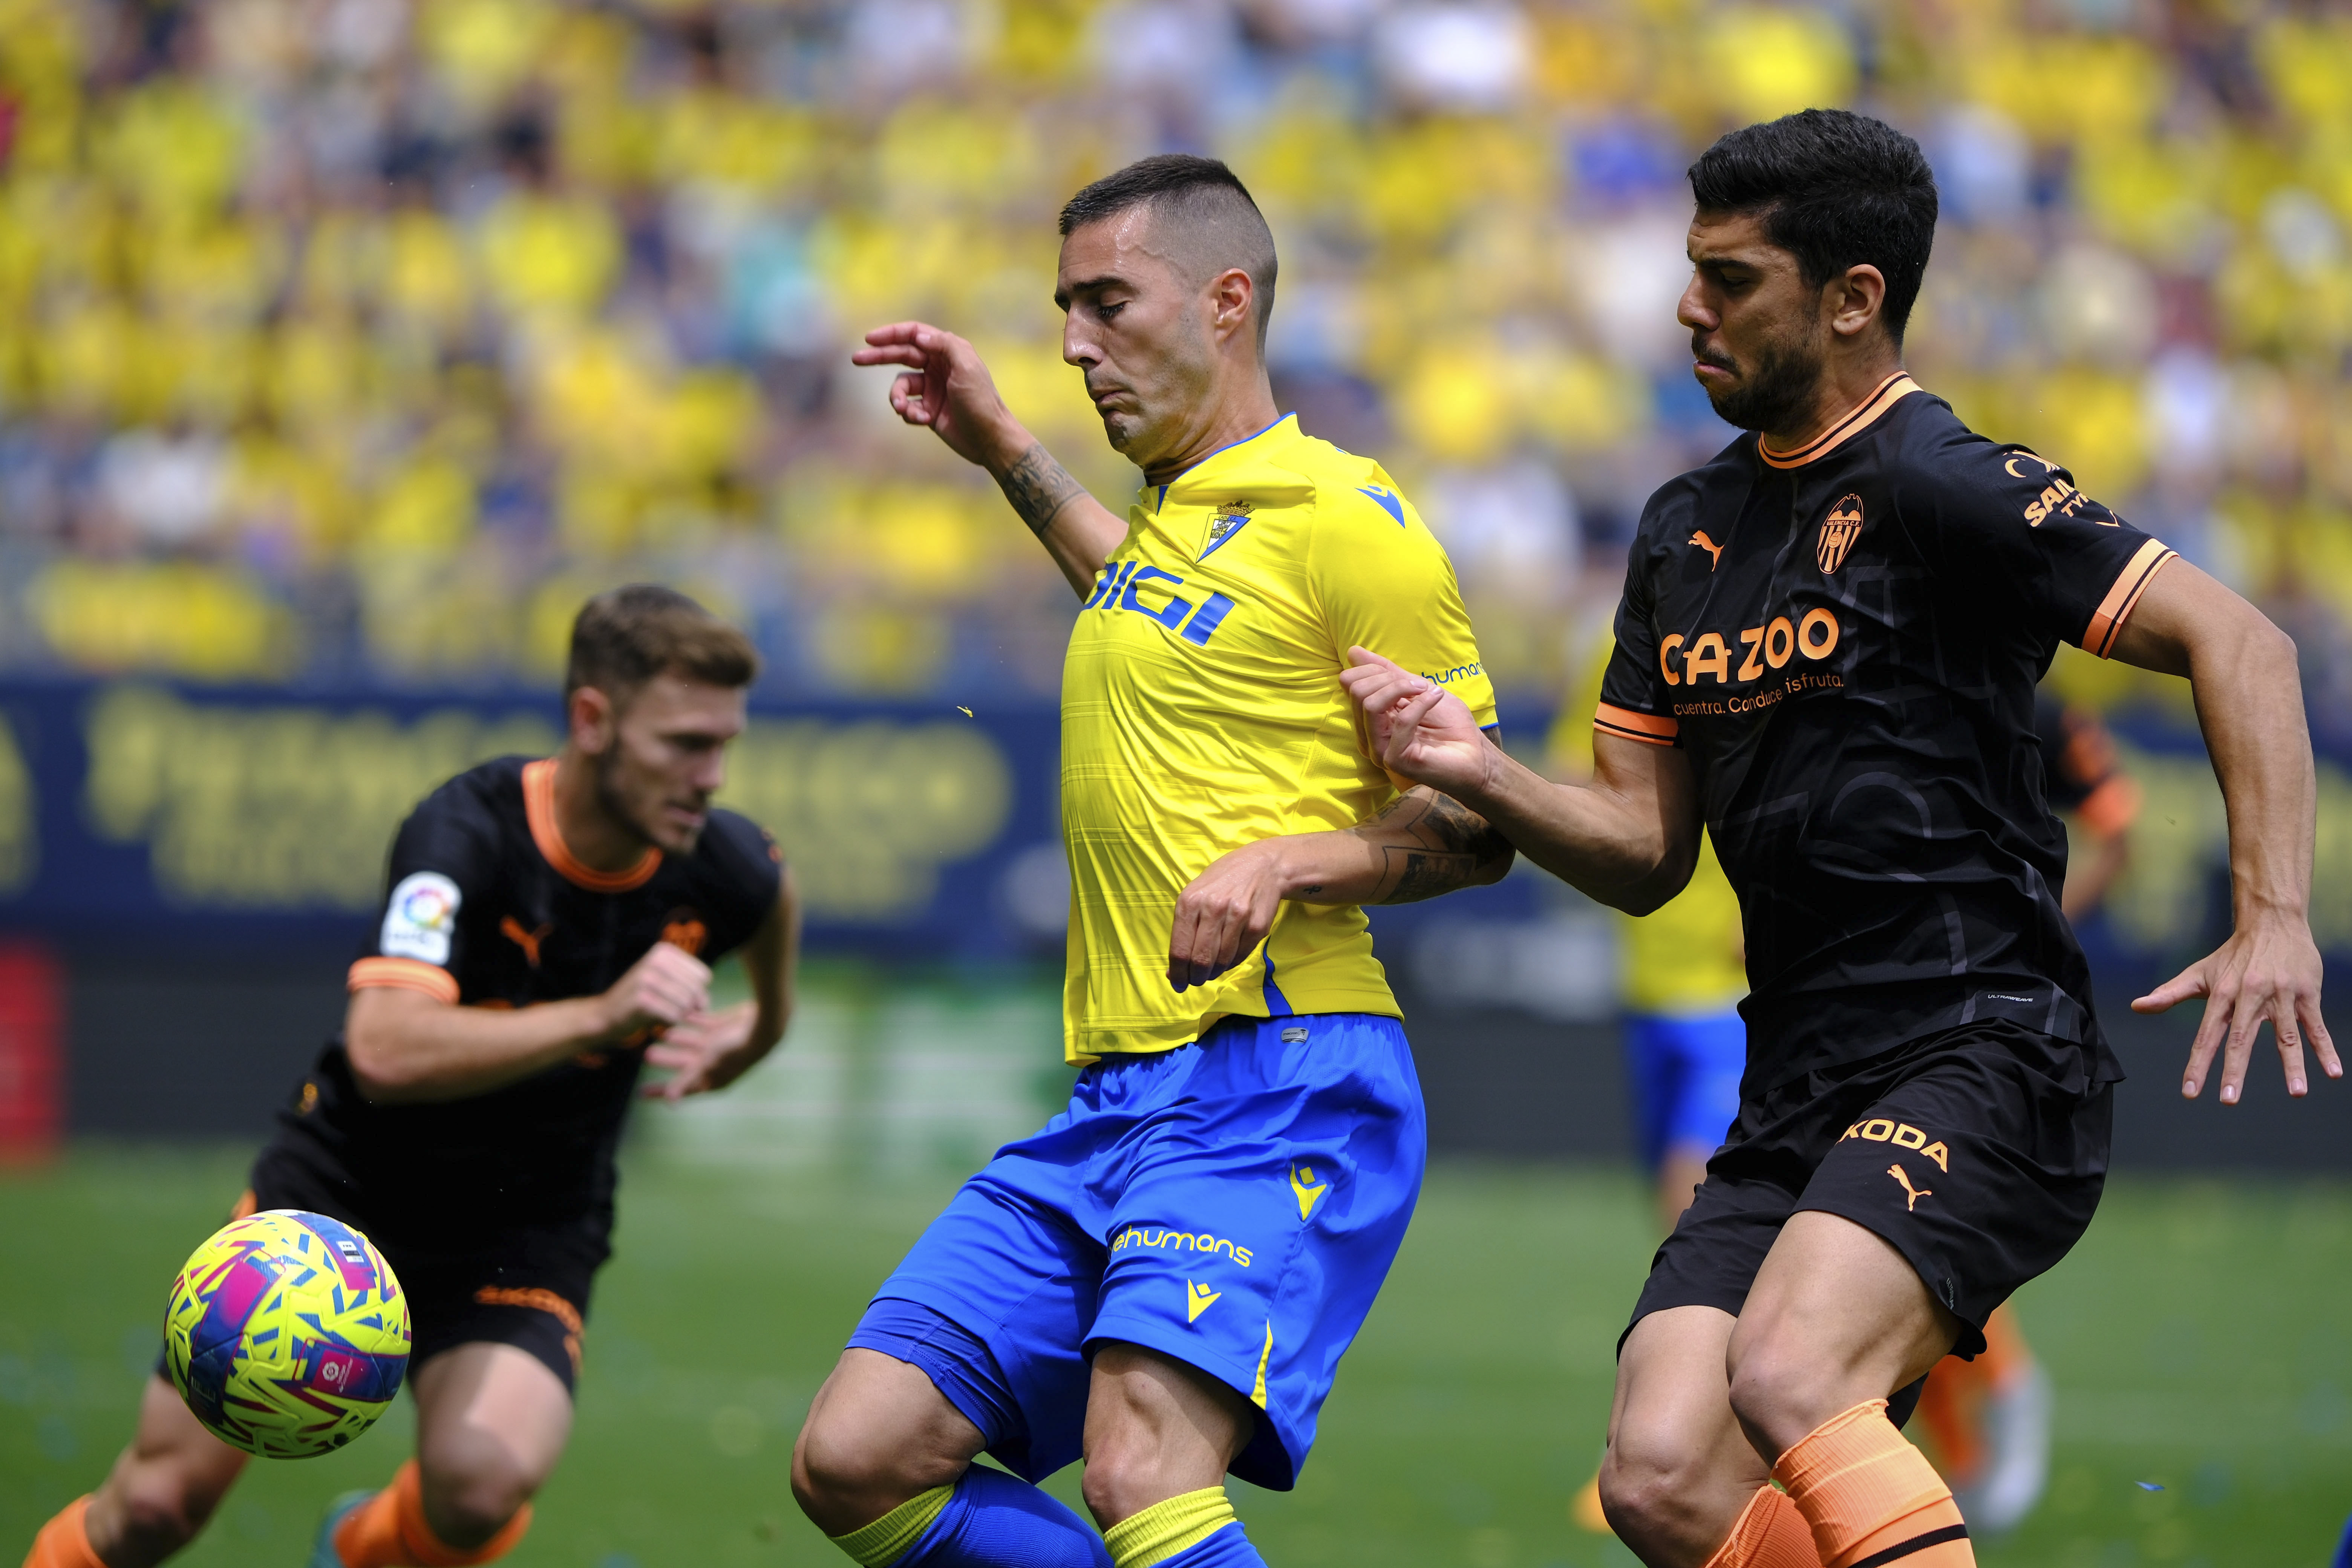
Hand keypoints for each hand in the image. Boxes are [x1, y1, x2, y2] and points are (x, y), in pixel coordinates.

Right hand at [599, 942, 712, 1041]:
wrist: (606, 1014)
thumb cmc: (643, 999)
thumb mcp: (666, 982)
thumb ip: (691, 986)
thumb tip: (705, 1003)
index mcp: (663, 951)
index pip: (704, 975)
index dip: (699, 992)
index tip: (682, 998)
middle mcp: (655, 960)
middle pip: (696, 990)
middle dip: (691, 1006)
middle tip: (674, 1010)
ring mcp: (646, 978)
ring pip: (687, 1003)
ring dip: (680, 1015)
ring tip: (665, 1014)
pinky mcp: (641, 999)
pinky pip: (674, 1015)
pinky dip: (670, 1022)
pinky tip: (658, 1021)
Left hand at [640, 1002, 764, 1099]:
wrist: (762, 1027)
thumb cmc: (734, 1051)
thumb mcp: (706, 1067)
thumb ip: (687, 1082)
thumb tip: (671, 1104)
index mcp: (712, 1079)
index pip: (682, 1088)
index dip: (661, 1090)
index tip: (642, 1092)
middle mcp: (715, 1063)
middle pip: (684, 1063)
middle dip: (666, 1059)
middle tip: (647, 1054)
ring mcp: (720, 1045)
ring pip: (692, 1042)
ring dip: (676, 1038)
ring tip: (656, 1031)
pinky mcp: (724, 1027)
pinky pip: (703, 1023)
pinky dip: (691, 1020)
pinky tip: (678, 1014)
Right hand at [851, 322, 1022, 469]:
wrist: (990, 439)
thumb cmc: (981, 401)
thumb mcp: (966, 367)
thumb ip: (944, 345)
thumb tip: (919, 336)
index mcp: (948, 351)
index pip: (914, 335)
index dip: (891, 334)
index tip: (870, 339)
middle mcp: (938, 367)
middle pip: (901, 355)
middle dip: (878, 357)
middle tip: (856, 359)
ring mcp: (932, 389)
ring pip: (900, 386)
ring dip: (897, 398)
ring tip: (904, 410)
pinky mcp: (928, 411)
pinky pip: (907, 407)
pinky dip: (909, 413)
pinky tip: (922, 420)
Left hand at [1168, 839, 1289, 991]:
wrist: (1262, 866)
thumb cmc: (1221, 883)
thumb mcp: (1194, 896)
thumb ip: (1182, 931)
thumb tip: (1172, 971)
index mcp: (1189, 902)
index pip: (1179, 950)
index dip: (1177, 973)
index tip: (1177, 983)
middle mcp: (1213, 908)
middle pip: (1200, 960)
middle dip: (1195, 978)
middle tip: (1195, 980)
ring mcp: (1238, 917)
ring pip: (1221, 962)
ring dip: (1213, 972)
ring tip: (1211, 969)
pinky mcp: (1257, 926)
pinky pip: (1240, 956)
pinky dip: (1231, 963)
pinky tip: (1228, 957)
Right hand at [1338, 647, 1495, 798]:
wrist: (1476, 756)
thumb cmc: (1450, 726)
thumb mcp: (1418, 689)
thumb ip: (1388, 674)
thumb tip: (1354, 651)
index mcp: (1369, 719)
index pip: (1349, 682)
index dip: (1374, 669)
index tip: (1403, 675)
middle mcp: (1367, 736)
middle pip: (1357, 691)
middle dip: (1389, 678)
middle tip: (1419, 685)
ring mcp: (1378, 750)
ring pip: (1370, 704)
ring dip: (1402, 688)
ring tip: (1428, 690)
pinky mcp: (1394, 759)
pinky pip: (1400, 721)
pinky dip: (1422, 703)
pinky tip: (1437, 698)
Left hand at [2133, 909, 2339, 1102]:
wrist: (2272, 922)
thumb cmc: (2233, 955)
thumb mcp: (2199, 973)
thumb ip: (2169, 993)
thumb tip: (2136, 1006)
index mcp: (2222, 995)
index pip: (2206, 1036)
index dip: (2197, 1065)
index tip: (2190, 1093)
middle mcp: (2250, 996)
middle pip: (2241, 1039)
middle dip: (2235, 1071)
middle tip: (2229, 1101)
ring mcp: (2280, 996)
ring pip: (2286, 1036)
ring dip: (2292, 1065)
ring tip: (2297, 1093)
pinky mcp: (2306, 994)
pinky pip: (2315, 1026)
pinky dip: (2325, 1049)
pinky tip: (2333, 1072)